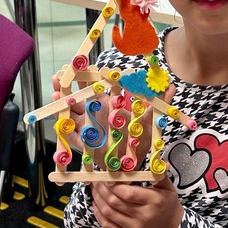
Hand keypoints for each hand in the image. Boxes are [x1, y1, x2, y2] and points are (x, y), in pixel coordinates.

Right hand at [52, 71, 175, 171]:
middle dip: (67, 84)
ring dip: (62, 101)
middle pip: (76, 96)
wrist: (137, 162)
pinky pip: (71, 134)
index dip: (84, 75)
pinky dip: (65, 126)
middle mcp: (95, 113)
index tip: (78, 64)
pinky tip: (58, 116)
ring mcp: (88, 128)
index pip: (93, 86)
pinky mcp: (85, 144)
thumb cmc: (142, 138)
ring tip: (56, 91)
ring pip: (70, 112)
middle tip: (60, 74)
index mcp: (108, 103)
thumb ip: (161, 101)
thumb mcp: (154, 118)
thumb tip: (172, 84)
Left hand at [91, 176, 183, 227]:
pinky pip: (108, 225)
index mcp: (154, 201)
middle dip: (102, 190)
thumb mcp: (168, 188)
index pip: (128, 193)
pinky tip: (96, 204)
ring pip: (109, 213)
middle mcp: (143, 216)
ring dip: (98, 199)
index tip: (107, 177)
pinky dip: (98, 214)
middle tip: (96, 180)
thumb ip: (159, 174)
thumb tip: (157, 159)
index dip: (114, 185)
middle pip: (115, 202)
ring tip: (94, 189)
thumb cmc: (168, 205)